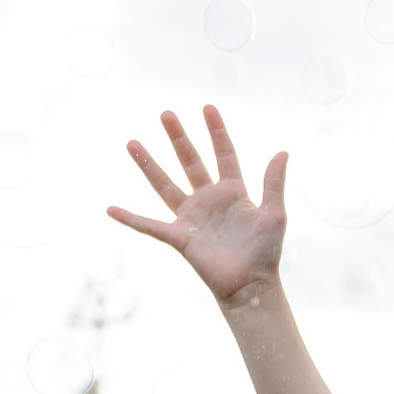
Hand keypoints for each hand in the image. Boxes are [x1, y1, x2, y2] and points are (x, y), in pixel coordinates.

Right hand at [107, 107, 287, 303]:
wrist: (251, 285)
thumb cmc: (266, 253)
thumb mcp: (275, 214)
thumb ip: (274, 183)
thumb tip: (283, 151)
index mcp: (233, 192)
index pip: (224, 154)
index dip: (216, 132)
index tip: (208, 107)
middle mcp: (209, 200)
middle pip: (190, 161)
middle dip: (178, 137)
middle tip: (166, 113)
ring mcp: (191, 217)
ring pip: (165, 185)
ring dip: (148, 164)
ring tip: (132, 142)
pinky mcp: (179, 237)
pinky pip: (149, 226)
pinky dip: (129, 218)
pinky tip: (110, 209)